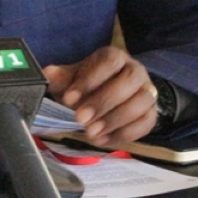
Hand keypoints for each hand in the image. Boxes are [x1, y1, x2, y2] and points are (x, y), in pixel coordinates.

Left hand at [43, 46, 157, 145]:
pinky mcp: (151, 113)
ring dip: (114, 120)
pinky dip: (124, 134)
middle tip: (80, 119)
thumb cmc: (90, 84)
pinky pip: (146, 123)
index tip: (69, 98)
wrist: (112, 95)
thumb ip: (61, 77)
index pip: (109, 61)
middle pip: (129, 80)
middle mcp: (136, 71)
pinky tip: (103, 140)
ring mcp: (147, 92)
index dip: (90, 80)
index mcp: (116, 57)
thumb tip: (47, 74)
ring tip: (90, 133)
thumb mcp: (73, 78)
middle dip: (103, 101)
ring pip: (141, 102)